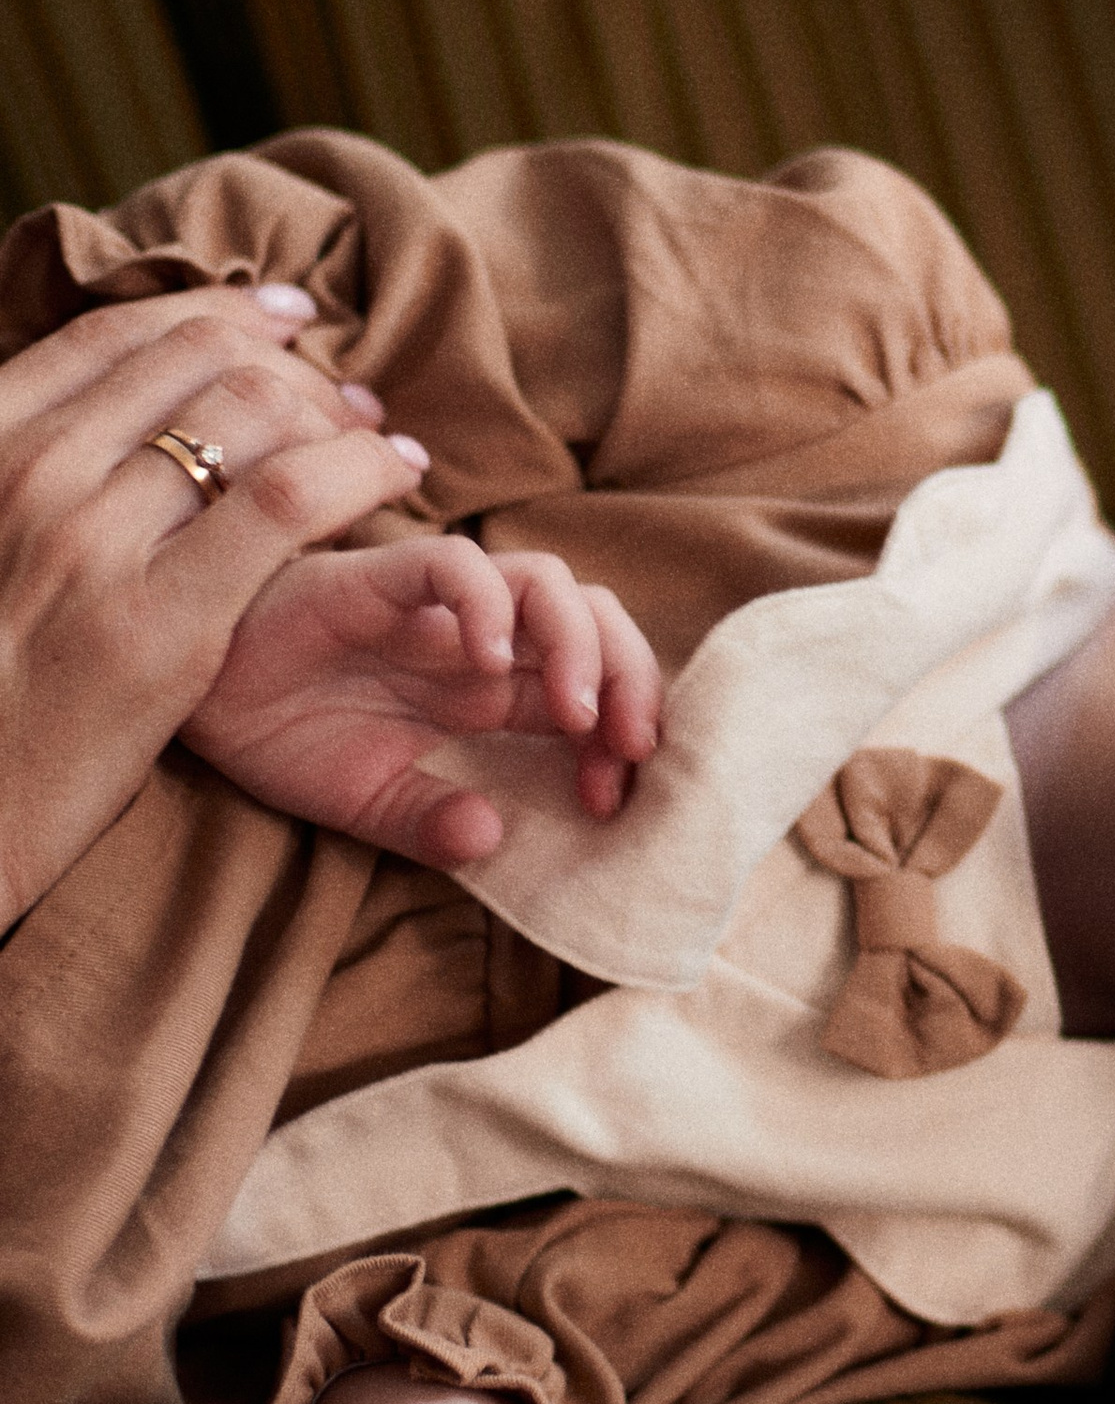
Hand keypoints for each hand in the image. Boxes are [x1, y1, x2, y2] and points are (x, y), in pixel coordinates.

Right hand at [0, 285, 425, 924]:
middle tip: (348, 389)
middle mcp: (27, 474)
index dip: (210, 311)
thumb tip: (99, 432)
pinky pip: (288, 497)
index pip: (110, 337)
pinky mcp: (162, 615)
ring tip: (379, 431)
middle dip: (289, 359)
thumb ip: (27, 484)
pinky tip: (399, 475)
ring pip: (248, 411)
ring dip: (334, 407)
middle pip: (192, 362)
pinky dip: (359, 467)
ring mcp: (89, 539)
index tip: (278, 316)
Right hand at [180, 539, 661, 864]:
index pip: (595, 687)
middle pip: (596, 621)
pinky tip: (485, 664)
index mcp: (492, 689)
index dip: (620, 733)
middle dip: (631, 679)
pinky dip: (488, 603)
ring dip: (581, 643)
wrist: (192, 694)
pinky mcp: (382, 574)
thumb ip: (427, 822)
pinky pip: (456, 563)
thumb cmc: (282, 734)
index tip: (611, 797)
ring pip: (547, 581)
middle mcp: (480, 637)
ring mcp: (437, 603)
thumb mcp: (363, 802)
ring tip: (573, 713)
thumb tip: (491, 841)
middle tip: (627, 750)